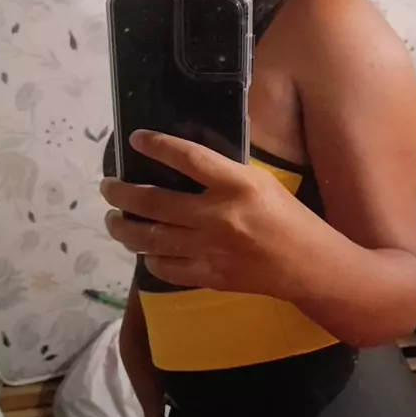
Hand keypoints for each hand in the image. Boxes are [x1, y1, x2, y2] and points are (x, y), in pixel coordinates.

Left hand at [100, 130, 309, 298]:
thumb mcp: (259, 182)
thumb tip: (181, 162)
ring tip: (113, 219)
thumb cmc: (287, 216)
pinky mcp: (209, 277)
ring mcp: (210, 250)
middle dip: (122, 193)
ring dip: (124, 227)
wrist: (307, 265)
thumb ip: (222, 174)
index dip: (158, 146)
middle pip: (155, 202)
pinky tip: (144, 249)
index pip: (189, 158)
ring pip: (151, 238)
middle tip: (108, 187)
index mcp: (237, 185)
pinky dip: (149, 257)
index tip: (136, 139)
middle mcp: (218, 216)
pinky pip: (165, 268)